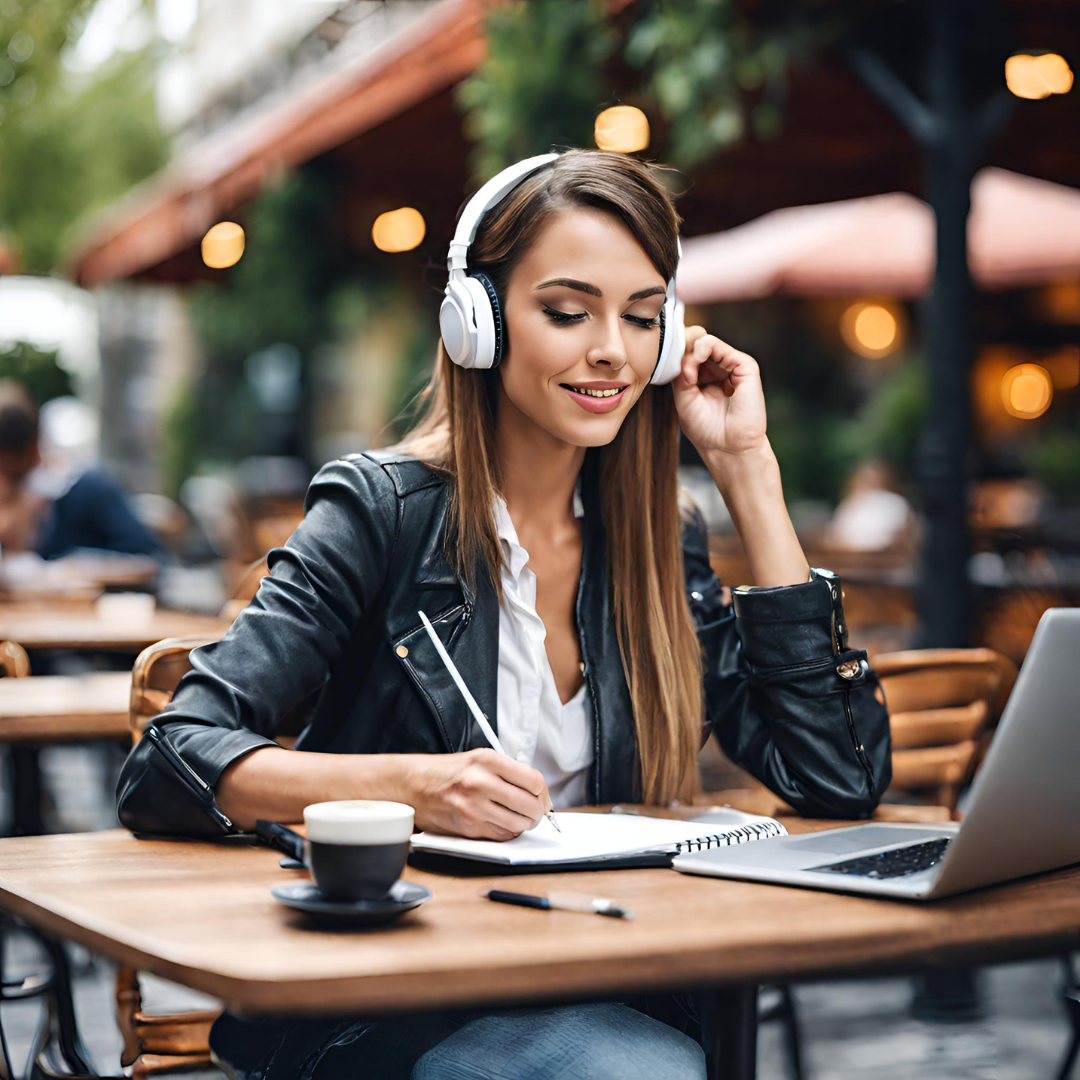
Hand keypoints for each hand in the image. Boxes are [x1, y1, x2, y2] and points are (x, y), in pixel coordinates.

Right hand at [404, 749, 550, 840]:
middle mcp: (481, 782)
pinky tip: (503, 824)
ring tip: (521, 820)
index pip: (533, 780)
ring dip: (525, 825)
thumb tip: (537, 791)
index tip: (543, 798)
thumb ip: (506, 771)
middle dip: (538, 812)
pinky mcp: (468, 827)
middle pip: (530, 805)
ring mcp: (474, 807)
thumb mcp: (478, 759)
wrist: (412, 784)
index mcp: (488, 760)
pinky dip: (508, 832)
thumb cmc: (447, 772)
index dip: (544, 793)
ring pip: (518, 824)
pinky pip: (501, 835)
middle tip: (536, 812)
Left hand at [671, 326, 767, 455]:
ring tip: (686, 374)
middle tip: (676, 368)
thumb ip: (681, 372)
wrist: (727, 446)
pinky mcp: (744, 365)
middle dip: (681, 351)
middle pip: (695, 345)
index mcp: (704, 377)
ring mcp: (731, 366)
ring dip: (689, 353)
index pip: (688, 354)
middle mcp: (718, 369)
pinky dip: (701, 350)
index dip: (675, 353)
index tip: (664, 364)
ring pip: (704, 342)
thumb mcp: (683, 397)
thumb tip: (686, 350)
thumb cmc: (706, 428)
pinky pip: (717, 345)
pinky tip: (694, 365)